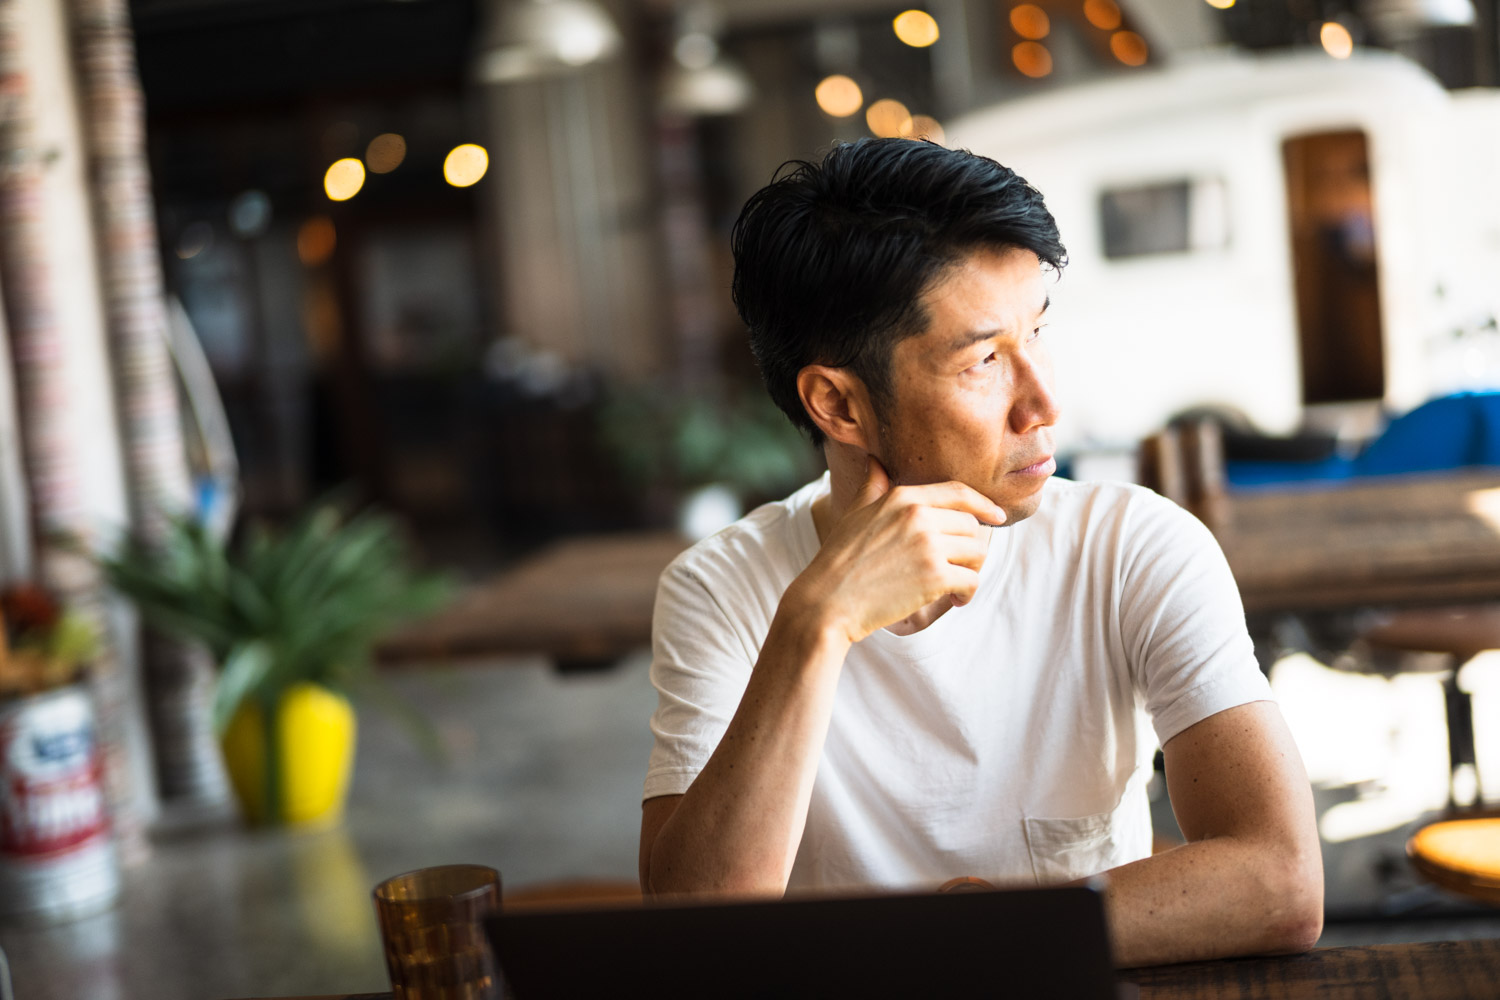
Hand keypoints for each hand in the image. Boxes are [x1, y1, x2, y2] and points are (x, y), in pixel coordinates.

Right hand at [789, 457, 1004, 644]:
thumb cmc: (838, 560)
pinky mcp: (934, 576)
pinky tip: (953, 601)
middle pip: (972, 526)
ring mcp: (928, 545)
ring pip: (977, 553)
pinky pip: (971, 581)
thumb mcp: (855, 514)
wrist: (827, 602)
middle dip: (970, 550)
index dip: (983, 504)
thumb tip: (876, 462)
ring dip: (971, 572)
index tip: (996, 516)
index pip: (958, 493)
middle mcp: (918, 516)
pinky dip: (966, 593)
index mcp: (902, 498)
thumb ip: (873, 487)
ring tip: (955, 587)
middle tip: (958, 569)